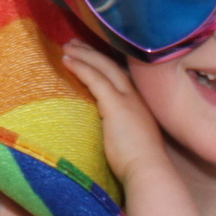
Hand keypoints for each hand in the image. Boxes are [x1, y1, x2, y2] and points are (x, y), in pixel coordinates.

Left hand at [61, 37, 173, 181]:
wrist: (148, 171)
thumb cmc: (137, 164)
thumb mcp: (128, 138)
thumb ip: (118, 128)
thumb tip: (105, 128)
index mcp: (138, 105)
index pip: (120, 77)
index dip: (103, 64)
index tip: (89, 55)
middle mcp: (135, 97)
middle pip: (112, 66)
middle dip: (92, 53)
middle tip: (74, 43)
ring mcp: (127, 99)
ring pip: (103, 67)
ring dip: (84, 55)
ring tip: (67, 46)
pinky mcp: (116, 105)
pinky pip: (95, 79)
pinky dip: (81, 67)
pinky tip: (68, 60)